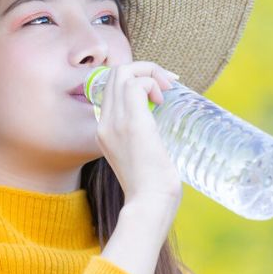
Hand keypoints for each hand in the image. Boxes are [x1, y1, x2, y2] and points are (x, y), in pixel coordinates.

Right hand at [93, 61, 181, 205]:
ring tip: (166, 90)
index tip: (160, 90)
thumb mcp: (141, 157)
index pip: (112, 89)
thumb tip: (161, 133)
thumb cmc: (152, 187)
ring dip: (149, 72)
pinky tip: (163, 98)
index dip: (136, 80)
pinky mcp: (132, 122)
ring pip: (123, 72)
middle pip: (115, 74)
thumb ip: (143, 140)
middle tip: (167, 85)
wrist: (149, 204)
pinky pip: (136, 83)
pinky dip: (152, 81)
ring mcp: (115, 122)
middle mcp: (105, 123)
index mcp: (105, 131)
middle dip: (144, 70)